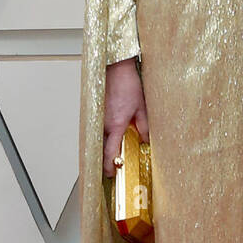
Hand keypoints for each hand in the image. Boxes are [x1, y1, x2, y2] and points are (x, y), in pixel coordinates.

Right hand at [103, 57, 148, 177]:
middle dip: (103, 161)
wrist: (116, 69)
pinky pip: (97, 129)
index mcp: (115, 124)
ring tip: (107, 160)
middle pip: (100, 148)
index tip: (112, 174)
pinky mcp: (96, 112)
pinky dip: (101, 137)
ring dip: (101, 149)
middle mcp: (103, 123)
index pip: (110, 151)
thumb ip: (144, 126)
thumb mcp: (142, 108)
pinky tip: (106, 141)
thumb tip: (146, 141)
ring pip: (97, 139)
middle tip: (109, 172)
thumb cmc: (128, 85)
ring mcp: (98, 117)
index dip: (110, 165)